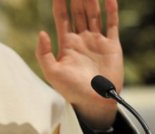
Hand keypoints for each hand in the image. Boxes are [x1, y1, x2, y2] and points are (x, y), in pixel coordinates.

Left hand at [35, 0, 122, 129]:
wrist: (94, 102)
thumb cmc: (71, 91)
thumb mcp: (51, 73)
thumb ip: (44, 53)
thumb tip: (41, 32)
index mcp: (67, 44)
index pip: (62, 18)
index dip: (60, 3)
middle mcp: (82, 40)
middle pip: (79, 12)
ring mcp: (97, 41)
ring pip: (94, 14)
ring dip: (92, 0)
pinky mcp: (112, 45)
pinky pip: (112, 24)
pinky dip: (112, 11)